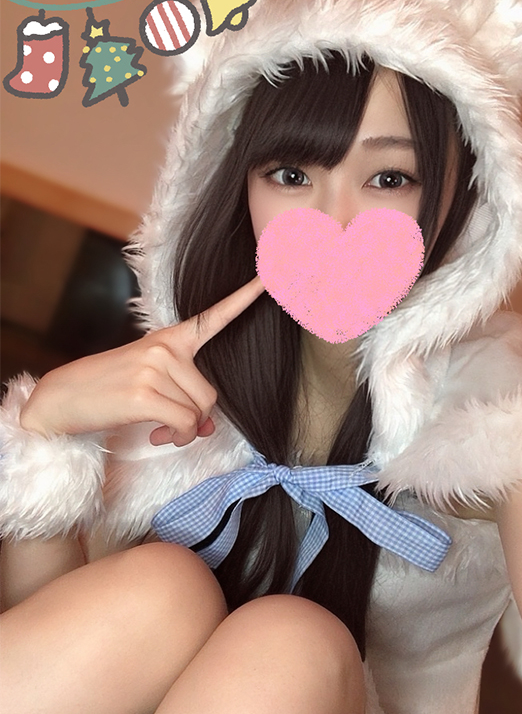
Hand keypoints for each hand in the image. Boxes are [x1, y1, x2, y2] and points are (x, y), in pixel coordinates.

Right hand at [20, 277, 264, 446]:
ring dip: (183, 431)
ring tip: (159, 429)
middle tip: (172, 426)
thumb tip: (206, 427)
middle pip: (210, 394)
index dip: (245, 298)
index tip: (269, 276)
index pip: (212, 317)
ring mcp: (154, 369)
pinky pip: (183, 424)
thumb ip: (182, 395)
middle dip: (196, 418)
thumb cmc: (108, 388)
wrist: (61, 398)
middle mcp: (165, 348)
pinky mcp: (144, 394)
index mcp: (169, 338)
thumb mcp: (149, 381)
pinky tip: (154, 435)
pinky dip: (175, 438)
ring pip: (198, 412)